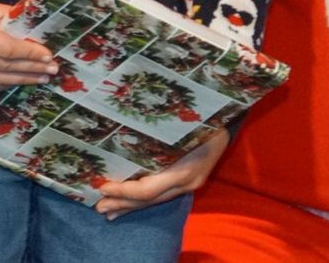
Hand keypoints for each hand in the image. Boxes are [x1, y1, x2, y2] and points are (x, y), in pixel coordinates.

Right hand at [0, 0, 58, 92]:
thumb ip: (7, 17)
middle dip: (31, 69)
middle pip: (4, 67)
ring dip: (21, 80)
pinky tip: (17, 82)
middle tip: (52, 69)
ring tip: (40, 78)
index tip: (48, 55)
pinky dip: (2, 86)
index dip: (30, 54)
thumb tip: (35, 29)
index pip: (7, 49)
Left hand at [94, 127, 228, 218]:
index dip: (124, 191)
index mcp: (184, 169)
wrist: (230, 119)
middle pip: (149, 199)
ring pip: (155, 200)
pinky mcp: (189, 182)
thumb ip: (158, 134)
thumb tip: (124, 133)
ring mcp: (190, 184)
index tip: (103, 187)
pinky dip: (144, 200)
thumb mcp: (183, 124)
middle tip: (98, 207)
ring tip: (109, 212)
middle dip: (123, 203)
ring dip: (131, 206)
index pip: (148, 189)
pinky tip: (130, 205)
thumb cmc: (204, 116)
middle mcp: (187, 181)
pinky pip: (162, 195)